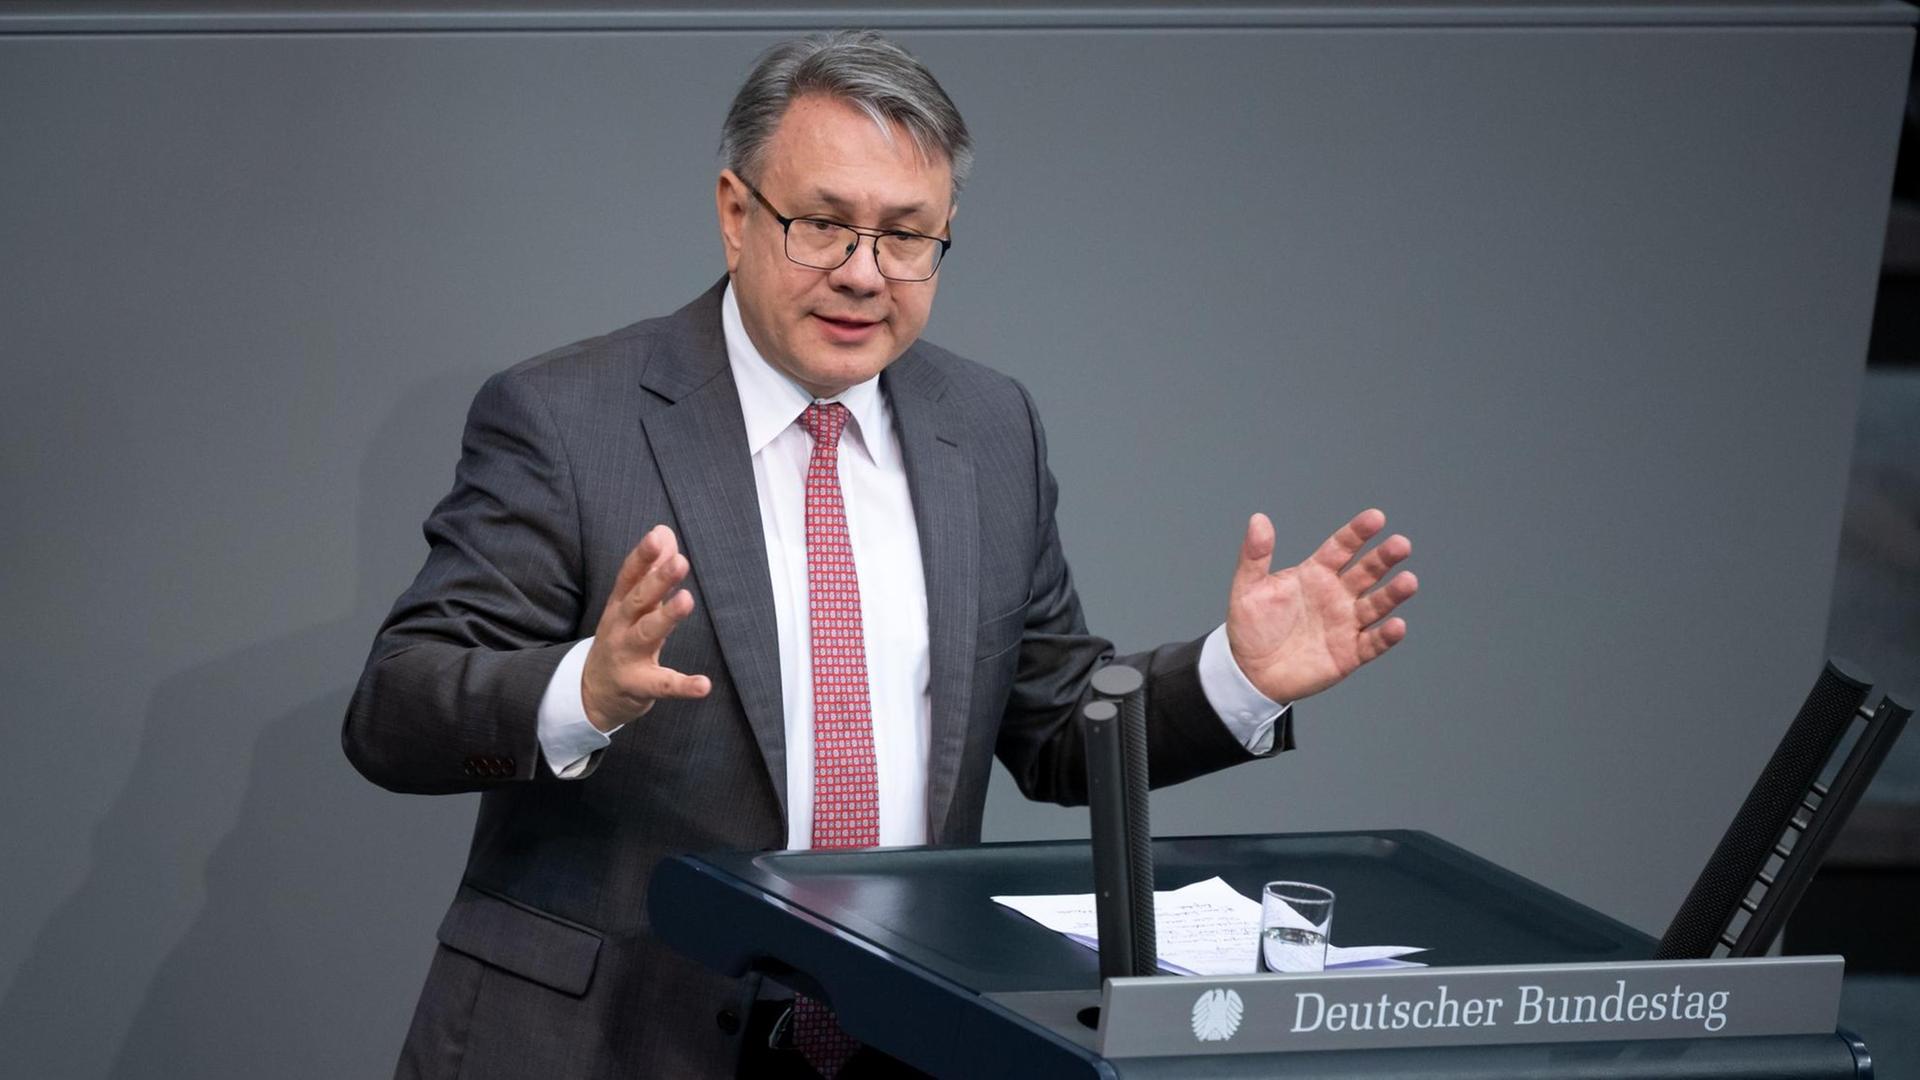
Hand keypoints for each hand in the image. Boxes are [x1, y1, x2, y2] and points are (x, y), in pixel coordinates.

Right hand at [580, 525, 711, 731]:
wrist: (593, 691)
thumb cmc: (621, 638)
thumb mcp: (632, 603)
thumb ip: (651, 569)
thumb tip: (664, 531)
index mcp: (620, 605)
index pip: (630, 576)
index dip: (643, 556)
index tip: (657, 537)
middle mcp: (620, 627)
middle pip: (638, 600)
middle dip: (657, 580)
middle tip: (680, 562)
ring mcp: (627, 656)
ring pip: (647, 634)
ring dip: (667, 617)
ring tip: (687, 601)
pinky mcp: (639, 685)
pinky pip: (663, 685)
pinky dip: (683, 686)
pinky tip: (704, 685)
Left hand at [1225, 509, 1416, 703]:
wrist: (1250, 672)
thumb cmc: (1251, 627)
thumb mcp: (1248, 588)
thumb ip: (1255, 555)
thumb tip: (1258, 519)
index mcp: (1316, 573)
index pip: (1341, 547)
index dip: (1358, 532)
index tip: (1376, 518)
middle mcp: (1337, 595)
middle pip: (1366, 572)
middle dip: (1384, 558)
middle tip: (1400, 545)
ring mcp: (1346, 623)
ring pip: (1376, 605)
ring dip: (1393, 594)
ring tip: (1408, 582)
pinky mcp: (1350, 653)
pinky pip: (1372, 643)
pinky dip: (1386, 636)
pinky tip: (1397, 625)